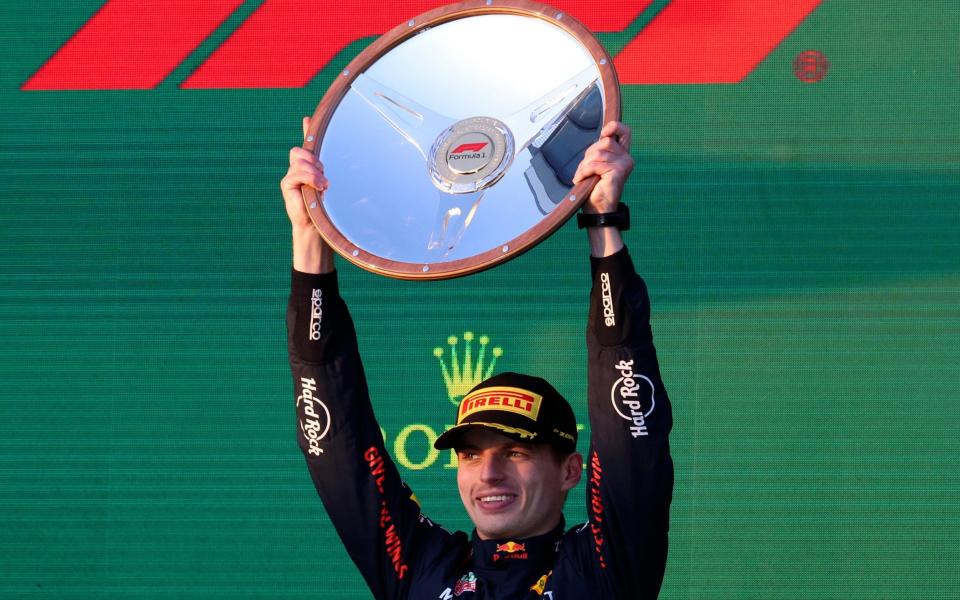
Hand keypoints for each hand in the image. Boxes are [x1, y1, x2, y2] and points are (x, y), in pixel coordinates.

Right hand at [281, 116, 333, 273]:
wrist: (318, 228)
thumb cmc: (327, 208)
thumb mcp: (334, 185)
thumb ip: (336, 171)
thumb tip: (349, 165)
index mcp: (310, 167)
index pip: (307, 143)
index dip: (308, 130)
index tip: (309, 119)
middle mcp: (298, 169)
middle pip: (301, 150)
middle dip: (314, 158)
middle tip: (325, 173)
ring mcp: (291, 176)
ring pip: (299, 160)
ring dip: (313, 170)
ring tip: (323, 185)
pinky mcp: (288, 186)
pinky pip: (295, 173)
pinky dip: (309, 178)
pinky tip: (318, 188)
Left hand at [571, 121, 633, 213]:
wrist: (598, 209)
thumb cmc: (596, 187)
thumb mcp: (597, 164)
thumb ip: (600, 151)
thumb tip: (601, 135)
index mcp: (623, 154)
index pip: (625, 131)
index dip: (613, 127)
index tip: (603, 133)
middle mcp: (627, 158)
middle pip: (605, 142)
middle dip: (589, 154)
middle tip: (584, 169)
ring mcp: (624, 165)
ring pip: (598, 153)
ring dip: (585, 165)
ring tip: (581, 176)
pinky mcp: (617, 172)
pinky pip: (595, 165)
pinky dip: (583, 171)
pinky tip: (580, 179)